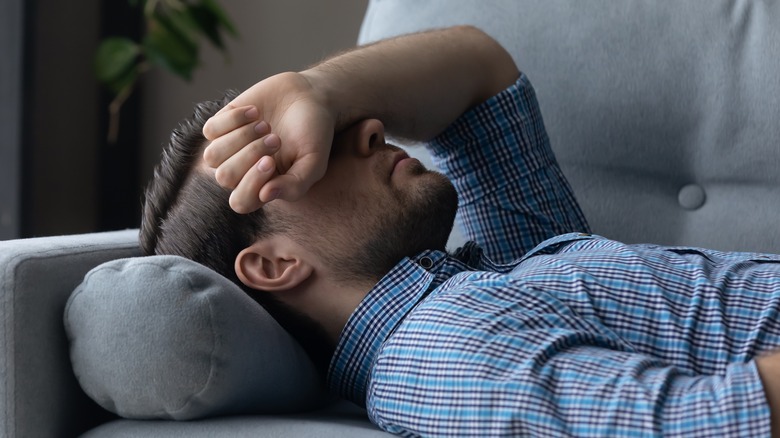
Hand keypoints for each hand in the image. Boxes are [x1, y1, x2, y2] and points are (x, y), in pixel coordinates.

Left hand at [202, 72, 334, 213]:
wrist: (308, 96)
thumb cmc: (313, 133)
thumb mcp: (314, 162)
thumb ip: (295, 185)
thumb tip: (265, 195)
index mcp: (263, 187)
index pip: (241, 202)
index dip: (251, 183)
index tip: (271, 160)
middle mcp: (242, 172)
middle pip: (225, 177)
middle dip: (251, 154)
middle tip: (275, 139)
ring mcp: (229, 149)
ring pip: (213, 156)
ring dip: (241, 138)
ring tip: (265, 125)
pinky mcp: (221, 125)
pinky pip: (210, 130)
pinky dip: (234, 119)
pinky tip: (254, 112)